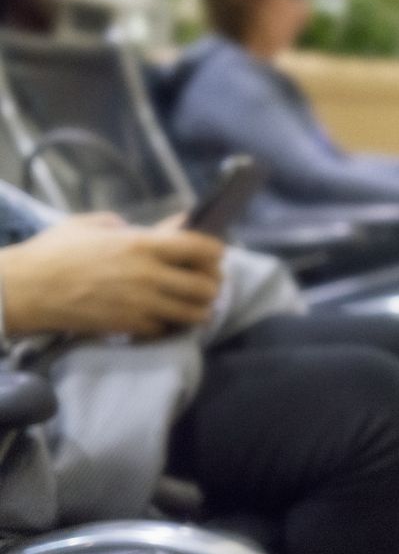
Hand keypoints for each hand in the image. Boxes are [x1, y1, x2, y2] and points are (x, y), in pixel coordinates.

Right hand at [0, 215, 224, 339]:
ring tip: (195, 304)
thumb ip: (132, 226)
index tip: (217, 254)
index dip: (216, 251)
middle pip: (206, 285)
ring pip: (194, 312)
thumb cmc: (55, 252)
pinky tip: (169, 317)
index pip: (199, 247)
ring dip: (200, 308)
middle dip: (213, 284)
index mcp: (141, 244)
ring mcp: (141, 304)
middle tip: (208, 283)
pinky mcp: (130, 326)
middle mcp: (148, 275)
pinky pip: (167, 328)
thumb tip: (168, 225)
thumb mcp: (92, 226)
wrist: (26, 289)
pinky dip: (173, 324)